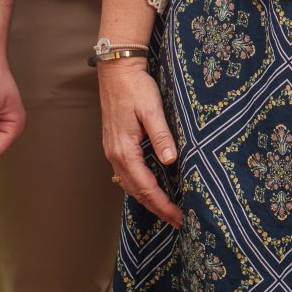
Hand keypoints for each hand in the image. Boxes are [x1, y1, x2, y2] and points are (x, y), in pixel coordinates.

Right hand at [98, 57, 182, 226]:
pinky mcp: (115, 145)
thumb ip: (162, 136)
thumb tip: (170, 161)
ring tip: (167, 210)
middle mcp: (115, 155)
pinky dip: (139, 186)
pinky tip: (151, 188)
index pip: (146, 187)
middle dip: (157, 208)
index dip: (163, 204)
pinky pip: (126, 174)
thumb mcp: (152, 110)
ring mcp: (112, 151)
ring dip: (148, 199)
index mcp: (124, 150)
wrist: (117, 70)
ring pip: (129, 185)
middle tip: (178, 221)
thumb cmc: (136, 88)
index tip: (179, 216)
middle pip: (136, 192)